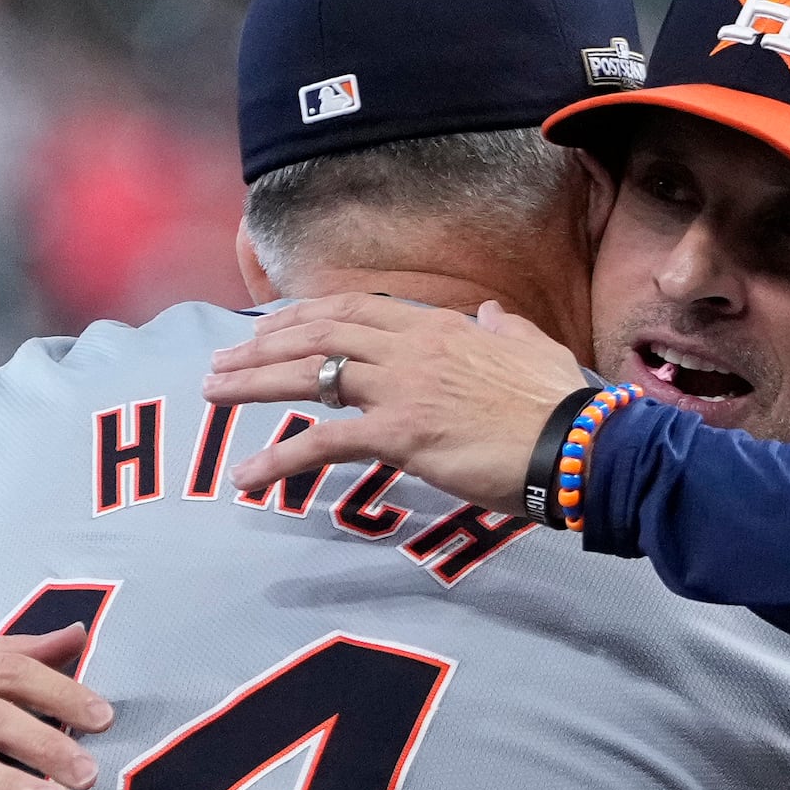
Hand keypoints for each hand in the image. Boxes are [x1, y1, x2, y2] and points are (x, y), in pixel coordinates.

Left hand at [201, 294, 588, 510]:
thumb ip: (506, 330)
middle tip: (222, 361)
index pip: (355, 311)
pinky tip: (247, 478)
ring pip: (309, 375)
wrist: (577, 445)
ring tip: (212, 393)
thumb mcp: (533, 351)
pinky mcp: (400, 436)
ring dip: (252, 383)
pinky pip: (324, 442)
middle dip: (261, 345)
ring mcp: (402, 389)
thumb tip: (494, 315)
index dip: (304, 317)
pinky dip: (278, 458)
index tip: (269, 329)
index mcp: (441, 328)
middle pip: (317, 334)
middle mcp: (412, 349)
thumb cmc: (560, 406)